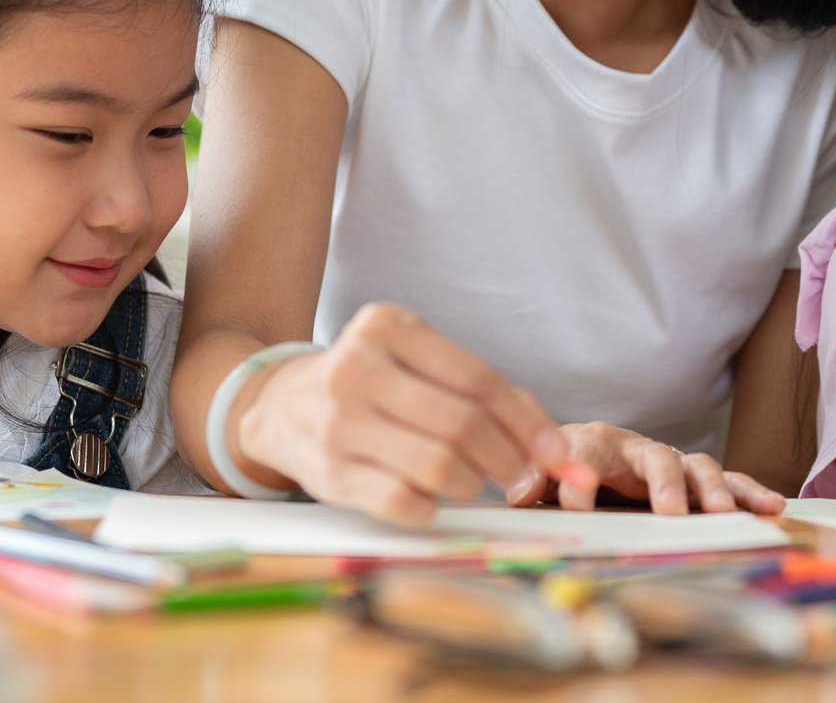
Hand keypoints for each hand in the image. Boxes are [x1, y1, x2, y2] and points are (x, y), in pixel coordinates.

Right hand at [229, 303, 569, 525]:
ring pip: (438, 466)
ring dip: (472, 483)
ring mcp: (339, 422)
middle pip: (462, 424)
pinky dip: (432, 508)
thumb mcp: (414, 361)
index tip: (555, 454)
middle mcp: (358, 368)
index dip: (527, 423)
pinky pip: (403, 502)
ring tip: (473, 482)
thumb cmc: (368, 384)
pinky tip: (432, 499)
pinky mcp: (329, 473)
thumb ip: (478, 389)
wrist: (280, 406)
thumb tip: (548, 441)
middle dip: (508, 460)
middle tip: (524, 480)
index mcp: (388, 327)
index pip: (478, 379)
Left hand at [506, 422, 785, 515]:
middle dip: (664, 483)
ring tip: (723, 513)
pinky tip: (773, 506)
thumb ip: (532, 481)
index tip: (573, 506)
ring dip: (711, 489)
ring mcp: (673, 463)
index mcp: (594, 441)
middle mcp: (638, 447)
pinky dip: (751, 491)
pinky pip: (730, 482)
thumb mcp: (543, 475)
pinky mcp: (698, 482)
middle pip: (655, 455)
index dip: (578, 476)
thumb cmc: (568, 469)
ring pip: (698, 466)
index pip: (586, 449)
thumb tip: (516, 495)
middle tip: (669, 512)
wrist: (592, 459)